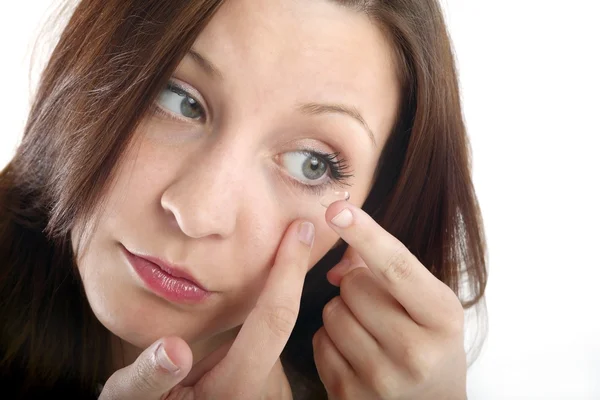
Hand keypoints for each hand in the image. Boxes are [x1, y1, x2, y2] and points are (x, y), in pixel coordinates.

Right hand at [99, 219, 314, 399]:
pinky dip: (262, 300)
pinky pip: (259, 330)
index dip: (288, 272)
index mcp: (234, 389)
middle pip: (282, 317)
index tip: (302, 231)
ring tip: (283, 242)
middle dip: (292, 271)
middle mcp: (254, 383)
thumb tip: (173, 350)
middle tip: (299, 227)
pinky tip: (261, 275)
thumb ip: (147, 379)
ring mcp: (253, 379)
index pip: (273, 320)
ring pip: (271, 323)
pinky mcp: (244, 373)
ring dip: (276, 284)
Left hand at [312, 201, 466, 399]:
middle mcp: (415, 352)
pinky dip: (330, 340)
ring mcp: (381, 379)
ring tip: (369, 330)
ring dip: (342, 312)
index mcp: (443, 318)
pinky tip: (356, 352)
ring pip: (331, 312)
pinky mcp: (350, 396)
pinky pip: (319, 342)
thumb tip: (336, 263)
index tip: (337, 208)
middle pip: (353, 285)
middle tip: (378, 304)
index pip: (397, 267)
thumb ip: (389, 270)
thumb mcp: (427, 302)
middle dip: (357, 285)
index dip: (365, 233)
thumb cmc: (429, 341)